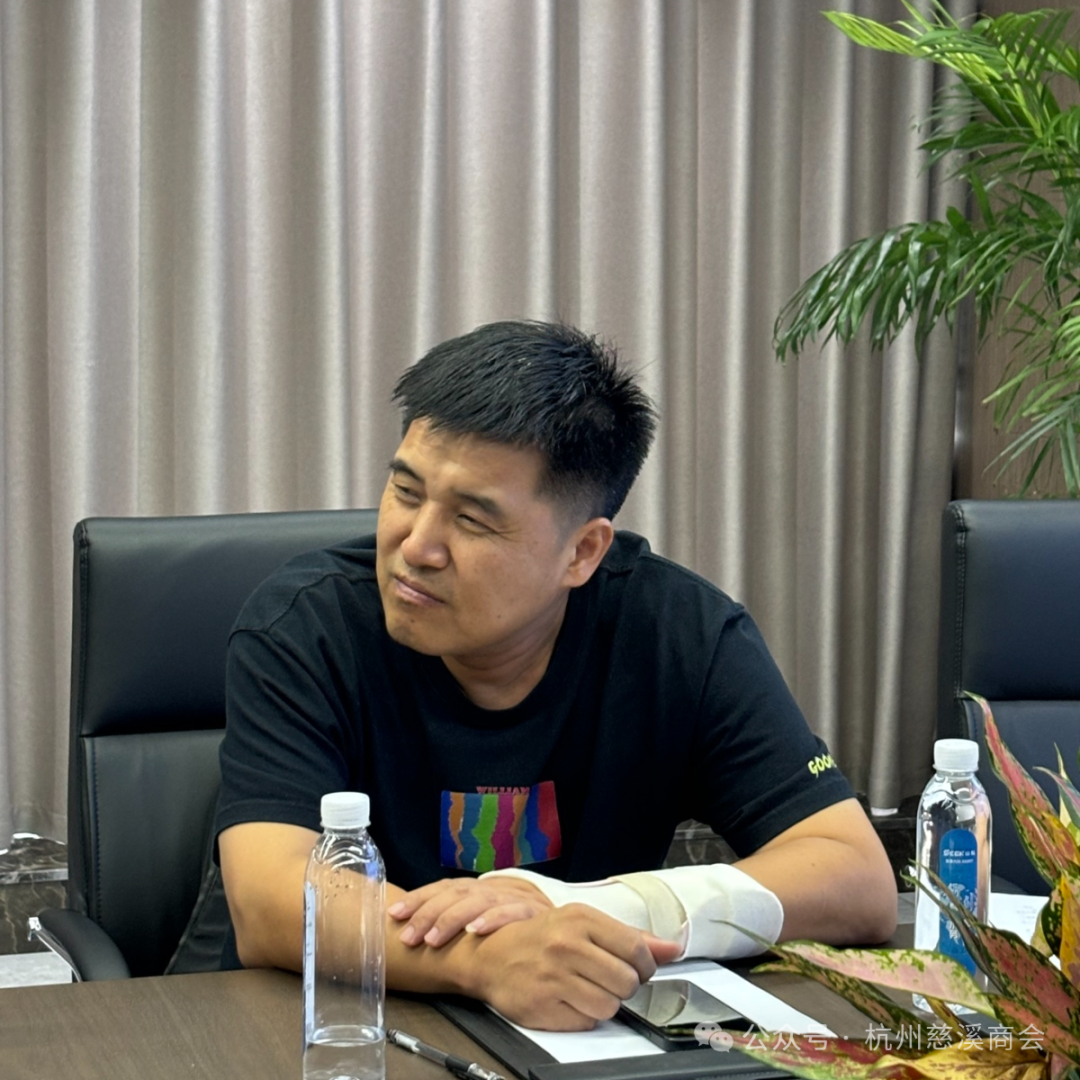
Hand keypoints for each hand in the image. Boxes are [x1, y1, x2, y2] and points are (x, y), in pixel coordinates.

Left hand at [388, 875, 552, 946]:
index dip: (418, 899)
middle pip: (455, 892)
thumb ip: (454, 917)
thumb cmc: (513, 926)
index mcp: (475, 888)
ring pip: (478, 899)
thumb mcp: (481, 917)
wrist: (560, 925)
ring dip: (453, 919)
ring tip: (434, 939)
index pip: (442, 886)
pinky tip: (477, 930)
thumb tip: (411, 927)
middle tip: (409, 937)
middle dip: (428, 914)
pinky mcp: (533, 910)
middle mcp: (491, 887)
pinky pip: (512, 911)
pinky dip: (494, 919)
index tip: (394, 914)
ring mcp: (512, 896)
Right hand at [465, 903, 682, 1030]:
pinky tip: (568, 999)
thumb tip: (672, 948)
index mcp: (580, 919)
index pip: (636, 948)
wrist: (491, 955)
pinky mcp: (543, 1007)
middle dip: (623, 986)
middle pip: (626, 982)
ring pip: (609, 1006)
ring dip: (603, 1003)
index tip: (635, 968)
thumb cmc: (541, 937)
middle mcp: (566, 945)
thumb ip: (629, 936)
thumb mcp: (582, 923)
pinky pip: (585, 1023)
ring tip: (585, 988)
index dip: (644, 965)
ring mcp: (553, 977)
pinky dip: (582, 1016)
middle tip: (606, 978)